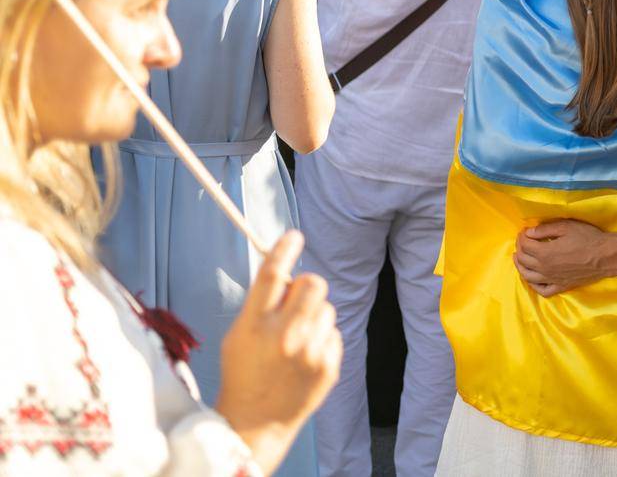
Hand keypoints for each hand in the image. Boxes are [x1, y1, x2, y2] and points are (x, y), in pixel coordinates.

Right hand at [214, 231, 340, 469]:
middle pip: (313, 283)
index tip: (294, 236)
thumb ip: (260, 304)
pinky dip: (322, 339)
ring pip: (327, 308)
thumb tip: (284, 270)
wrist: (256, 423)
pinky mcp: (328, 365)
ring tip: (295, 341)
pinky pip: (333, 333)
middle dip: (305, 285)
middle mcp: (284, 336)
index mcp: (254, 325)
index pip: (272, 274)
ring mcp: (310, 352)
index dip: (284, 248)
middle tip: (295, 300)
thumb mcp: (238, 335)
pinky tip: (304, 359)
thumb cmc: (244, 373)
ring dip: (313, 316)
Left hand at [514, 220, 609, 296]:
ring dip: (520, 266)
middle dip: (520, 248)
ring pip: (527, 276)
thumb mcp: (566, 227)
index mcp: (544, 253)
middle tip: (523, 241)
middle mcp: (544, 269)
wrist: (605, 256)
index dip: (522, 236)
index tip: (524, 231)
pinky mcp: (560, 286)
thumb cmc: (587, 238)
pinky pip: (542, 290)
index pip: (525, 245)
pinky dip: (533, 285)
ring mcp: (551, 279)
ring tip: (519, 258)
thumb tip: (528, 233)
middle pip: (523, 260)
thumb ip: (544, 230)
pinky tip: (532, 279)